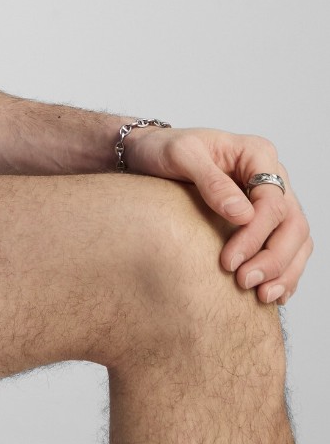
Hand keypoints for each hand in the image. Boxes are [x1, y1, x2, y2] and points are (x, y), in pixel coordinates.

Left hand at [124, 125, 311, 304]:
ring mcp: (270, 198)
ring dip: (284, 271)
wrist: (146, 154)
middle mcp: (271, 175)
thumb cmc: (161, 148)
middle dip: (273, 259)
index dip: (255, 235)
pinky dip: (284, 272)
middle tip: (245, 282)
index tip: (229, 261)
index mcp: (257, 154)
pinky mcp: (264, 218)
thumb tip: (242, 214)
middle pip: (293, 224)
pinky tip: (271, 292)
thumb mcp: (179, 155)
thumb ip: (210, 180)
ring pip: (297, 240)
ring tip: (261, 295)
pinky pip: (288, 248)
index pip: (272, 202)